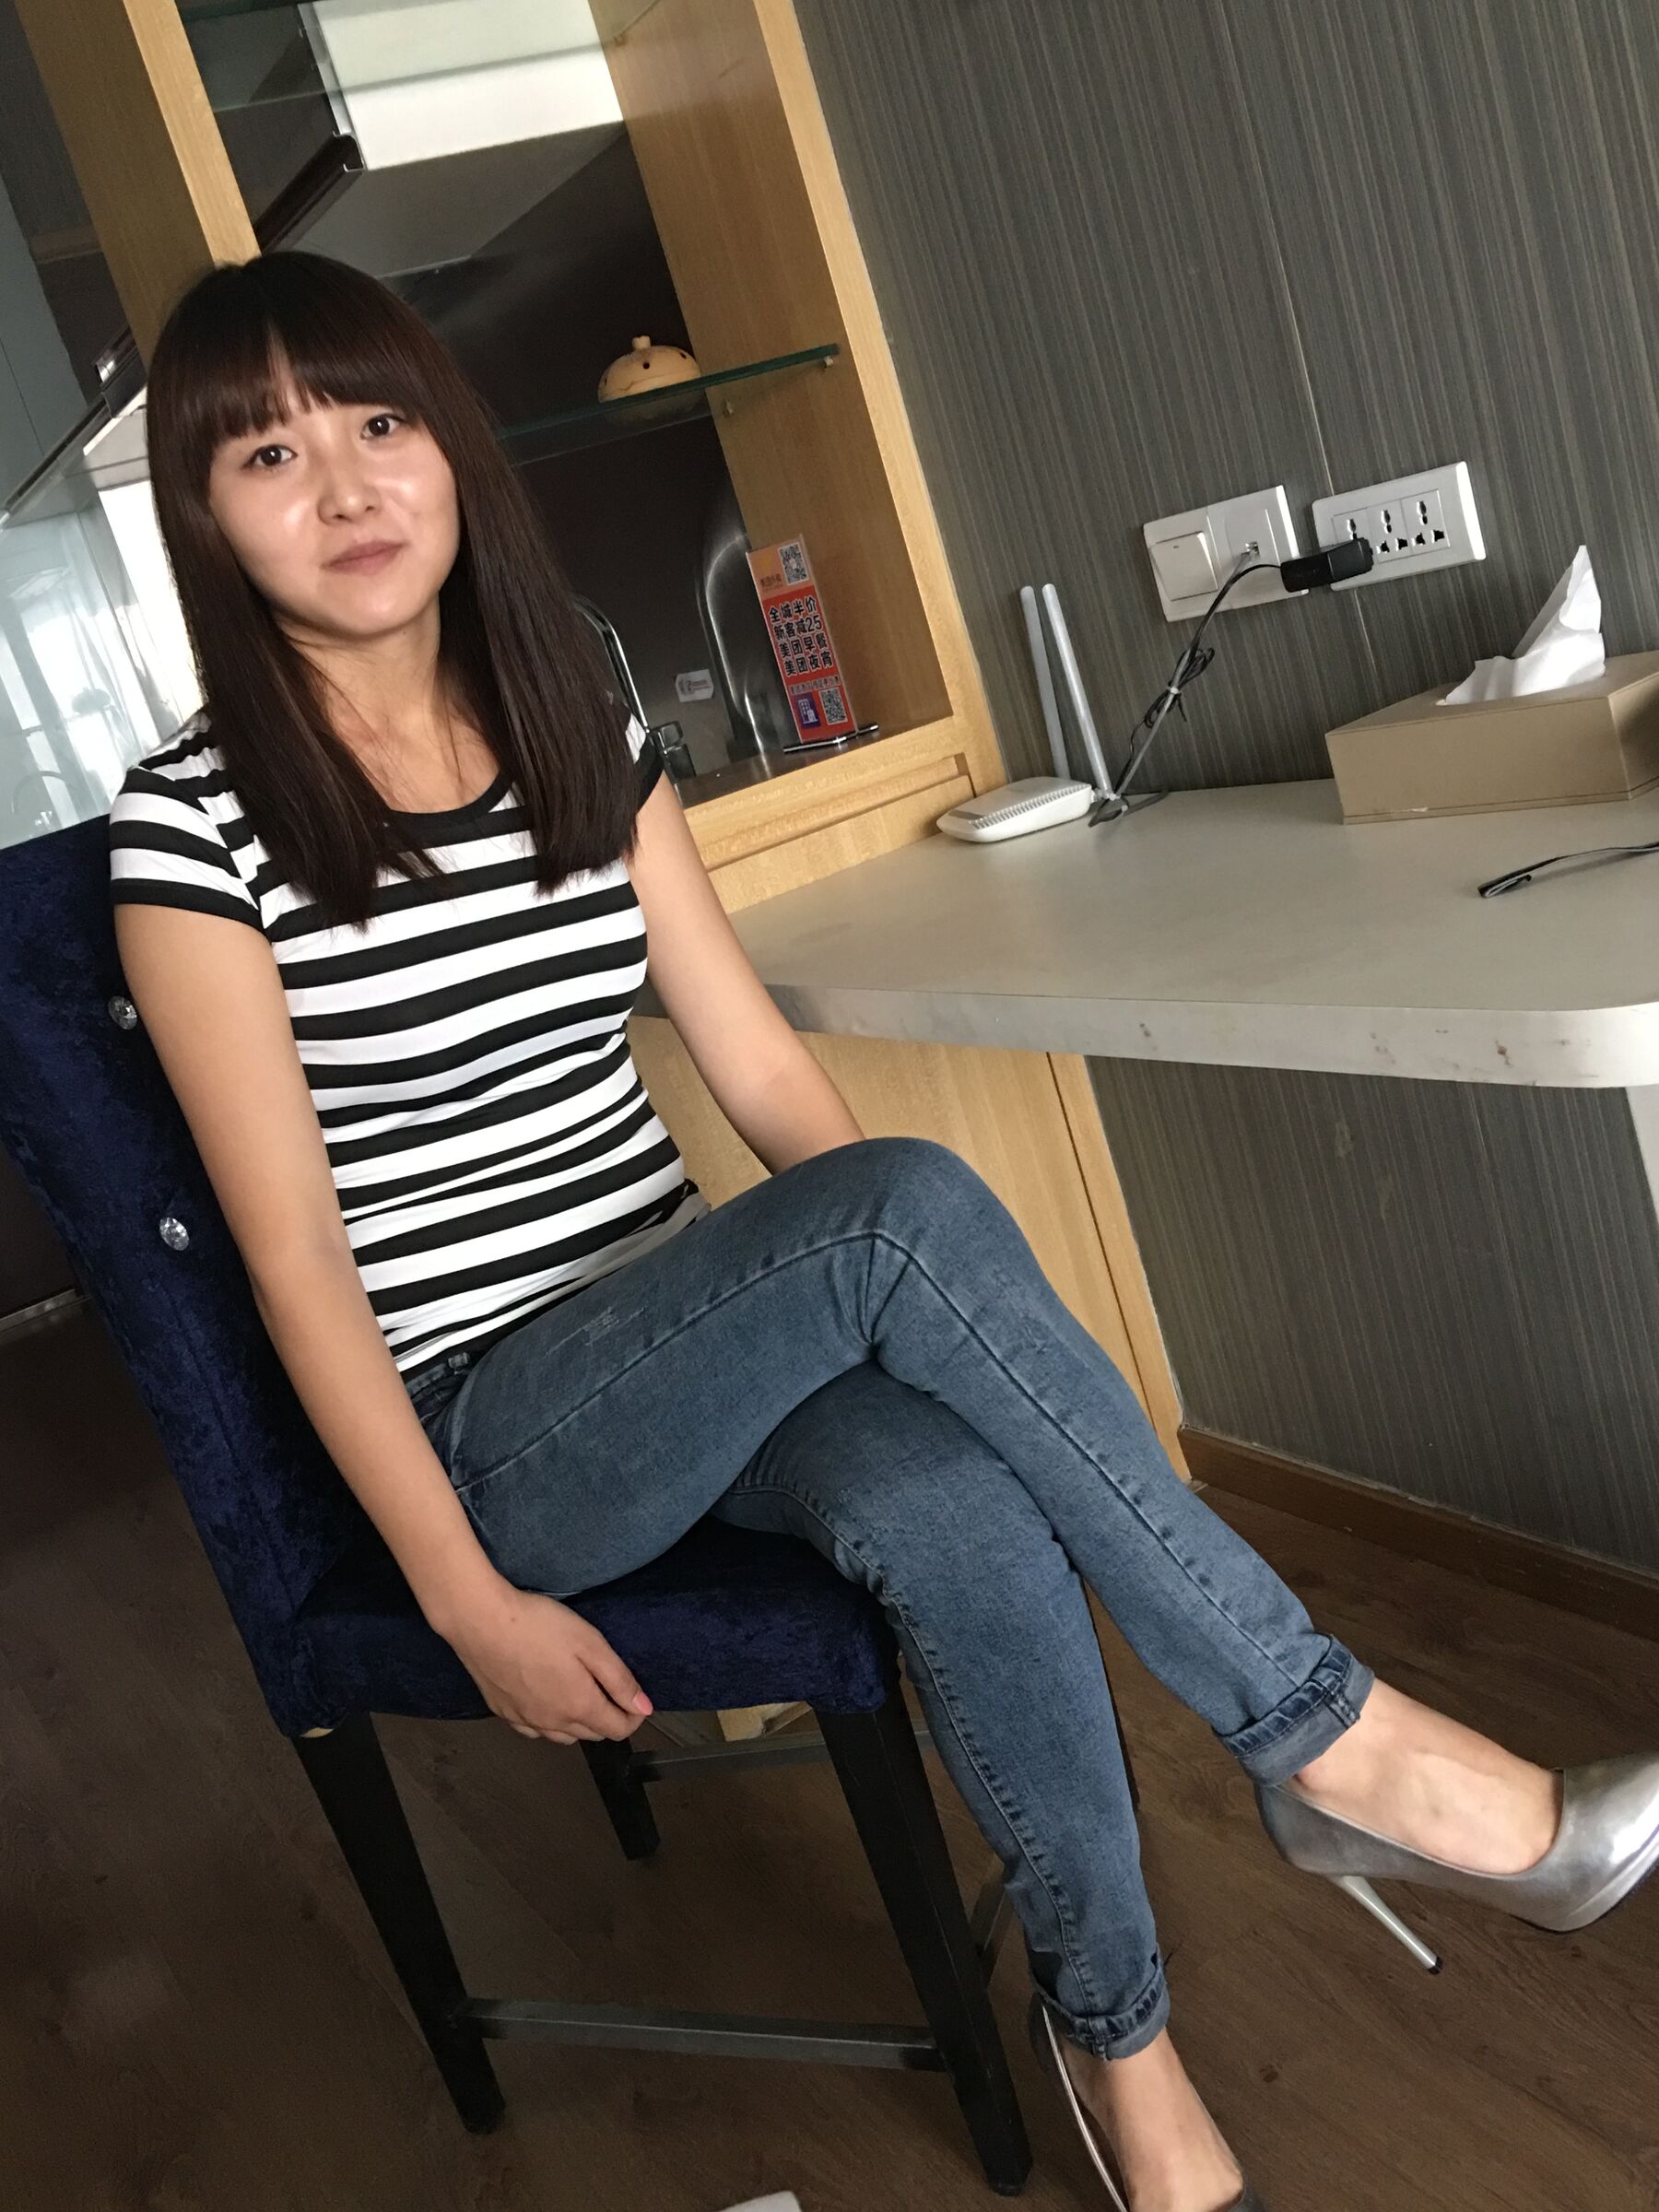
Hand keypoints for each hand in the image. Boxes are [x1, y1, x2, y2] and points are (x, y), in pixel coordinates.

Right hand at [443, 1581, 653, 1744]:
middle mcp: (553, 1723)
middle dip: (608, 1717)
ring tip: (580, 1692)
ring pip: (563, 1736)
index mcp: (579, 1706)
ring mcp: (525, 1721)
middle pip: (592, 1735)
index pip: (618, 1730)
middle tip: (609, 1688)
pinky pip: (535, 1730)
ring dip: (579, 1723)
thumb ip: (619, 1680)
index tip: (636, 1698)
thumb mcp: (591, 1644)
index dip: (634, 1716)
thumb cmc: (539, 1626)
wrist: (481, 1621)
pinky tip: (546, 1700)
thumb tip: (644, 1708)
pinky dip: (549, 1722)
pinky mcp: (503, 1712)